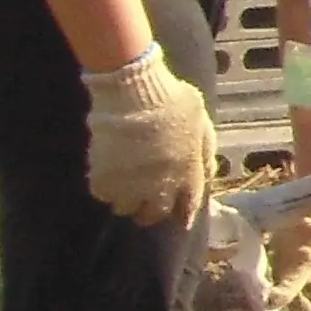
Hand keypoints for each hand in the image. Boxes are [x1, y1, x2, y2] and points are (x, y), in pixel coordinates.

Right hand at [80, 49, 216, 231]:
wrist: (134, 92)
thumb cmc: (171, 99)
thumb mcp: (202, 121)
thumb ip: (204, 149)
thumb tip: (208, 170)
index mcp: (188, 174)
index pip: (188, 206)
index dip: (182, 213)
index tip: (177, 217)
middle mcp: (161, 187)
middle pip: (153, 214)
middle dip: (150, 211)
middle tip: (142, 201)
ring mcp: (131, 186)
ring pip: (125, 208)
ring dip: (125, 199)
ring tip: (122, 186)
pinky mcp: (104, 179)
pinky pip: (102, 194)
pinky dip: (104, 188)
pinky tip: (105, 176)